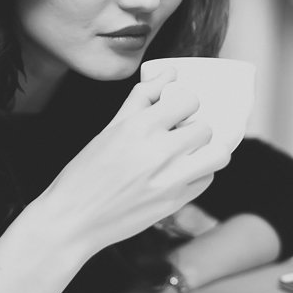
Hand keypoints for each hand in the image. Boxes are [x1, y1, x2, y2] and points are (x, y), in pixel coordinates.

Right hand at [31, 68, 230, 252]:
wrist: (74, 219)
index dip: (184, 103)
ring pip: (218, 155)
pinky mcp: (175, 203)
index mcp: (140, 127)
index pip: (189, 100)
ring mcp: (170, 180)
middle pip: (205, 127)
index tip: (176, 111)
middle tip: (179, 134)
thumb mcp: (110, 128)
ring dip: (208, 150)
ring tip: (190, 152)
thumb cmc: (86, 172)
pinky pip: (207, 179)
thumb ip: (142, 97)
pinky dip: (200, 173)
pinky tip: (182, 172)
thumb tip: (170, 73)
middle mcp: (159, 152)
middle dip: (194, 127)